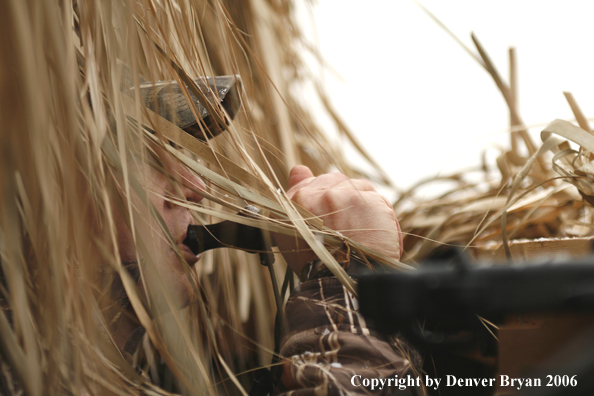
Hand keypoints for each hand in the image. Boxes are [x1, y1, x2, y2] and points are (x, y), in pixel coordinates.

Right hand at [278, 165, 402, 273]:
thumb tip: (298, 168)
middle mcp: (321, 192)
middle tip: (346, 225)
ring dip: (361, 205)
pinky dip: (379, 216)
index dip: (322, 196)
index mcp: (297, 199)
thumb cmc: (314, 263)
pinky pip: (378, 200)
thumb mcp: (292, 232)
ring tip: (362, 231)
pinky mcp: (372, 201)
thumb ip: (294, 195)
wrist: (340, 283)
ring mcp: (347, 195)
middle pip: (336, 181)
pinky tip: (375, 234)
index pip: (311, 181)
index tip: (328, 210)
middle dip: (342, 199)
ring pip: (358, 187)